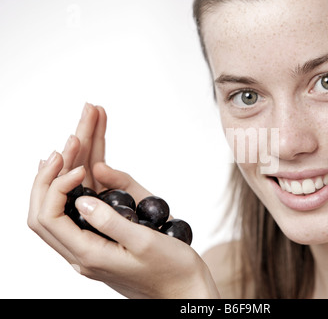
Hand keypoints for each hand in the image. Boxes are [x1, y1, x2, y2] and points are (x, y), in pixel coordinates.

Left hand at [27, 104, 219, 297]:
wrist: (186, 290)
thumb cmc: (172, 271)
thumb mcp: (144, 244)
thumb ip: (109, 221)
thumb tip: (81, 198)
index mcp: (88, 254)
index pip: (49, 216)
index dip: (57, 184)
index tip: (82, 165)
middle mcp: (83, 249)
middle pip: (50, 205)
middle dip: (57, 167)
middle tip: (73, 135)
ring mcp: (93, 241)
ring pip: (69, 200)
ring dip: (74, 165)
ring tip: (84, 128)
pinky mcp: (106, 235)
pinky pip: (88, 203)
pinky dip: (87, 177)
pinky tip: (89, 159)